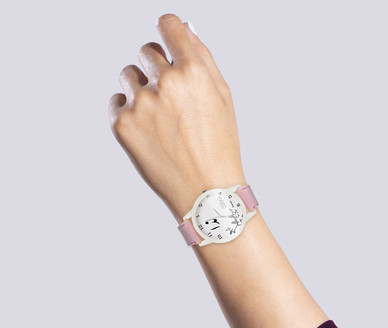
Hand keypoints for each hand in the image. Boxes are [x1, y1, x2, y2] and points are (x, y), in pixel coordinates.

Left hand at [108, 14, 246, 220]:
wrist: (206, 194)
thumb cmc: (219, 149)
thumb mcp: (223, 100)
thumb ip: (204, 59)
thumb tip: (185, 30)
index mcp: (193, 73)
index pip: (169, 26)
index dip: (170, 32)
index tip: (169, 40)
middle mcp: (165, 84)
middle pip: (147, 51)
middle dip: (158, 68)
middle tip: (173, 100)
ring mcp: (141, 104)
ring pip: (129, 75)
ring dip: (142, 89)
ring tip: (162, 121)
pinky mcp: (123, 124)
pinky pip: (117, 102)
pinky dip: (130, 113)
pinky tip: (151, 134)